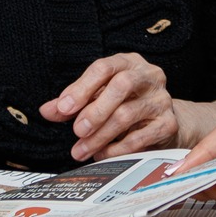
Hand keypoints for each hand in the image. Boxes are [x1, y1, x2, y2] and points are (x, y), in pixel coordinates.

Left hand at [42, 54, 177, 159]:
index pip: (104, 67)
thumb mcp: (98, 97)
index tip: (63, 108)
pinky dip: (117, 149)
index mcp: (129, 63)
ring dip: (100, 136)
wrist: (162, 122)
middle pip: (121, 85)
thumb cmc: (125, 104)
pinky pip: (140, 138)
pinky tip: (102, 154)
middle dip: (95, 110)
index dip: (81, 88)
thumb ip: (73, 103)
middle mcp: (149, 76)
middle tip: (77, 130)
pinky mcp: (168, 123)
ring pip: (128, 114)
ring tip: (82, 149)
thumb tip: (47, 110)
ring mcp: (161, 99)